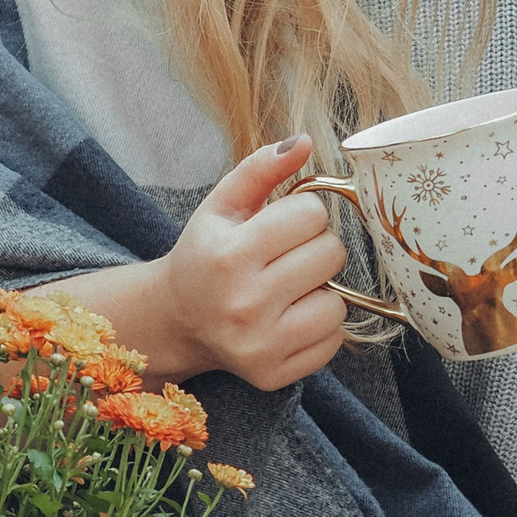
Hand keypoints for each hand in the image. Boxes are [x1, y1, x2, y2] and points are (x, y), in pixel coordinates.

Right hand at [65, 136, 350, 390]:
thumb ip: (262, 168)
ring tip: (288, 288)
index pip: (312, 215)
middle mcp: (243, 304)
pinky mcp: (273, 375)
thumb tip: (305, 140)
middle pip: (331, 255)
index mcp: (229, 254)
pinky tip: (289, 317)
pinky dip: (320, 326)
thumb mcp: (222, 204)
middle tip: (285, 257)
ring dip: (320, 290)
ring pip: (339, 303)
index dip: (302, 214)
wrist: (177, 318)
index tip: (279, 226)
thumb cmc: (206, 253)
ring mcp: (259, 345)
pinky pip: (333, 340)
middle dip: (314, 248)